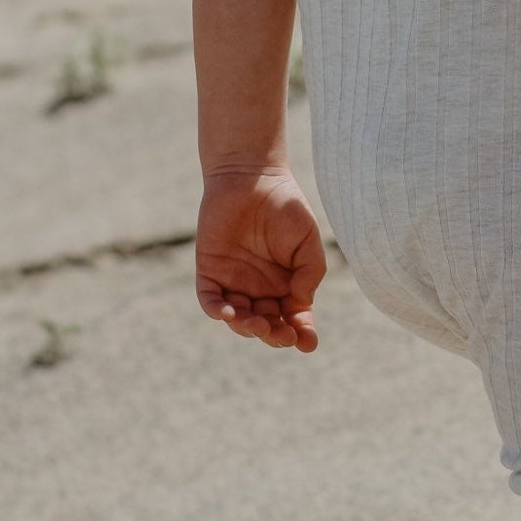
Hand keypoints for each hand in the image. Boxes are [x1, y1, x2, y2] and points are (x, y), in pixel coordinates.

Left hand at [196, 167, 326, 349]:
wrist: (252, 177)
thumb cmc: (285, 206)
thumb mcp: (308, 240)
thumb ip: (310, 272)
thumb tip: (300, 303)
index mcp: (286, 285)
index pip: (294, 318)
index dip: (302, 334)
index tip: (308, 344)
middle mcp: (260, 289)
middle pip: (267, 325)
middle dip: (275, 335)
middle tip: (281, 334)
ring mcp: (234, 282)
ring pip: (239, 319)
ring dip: (248, 328)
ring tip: (258, 324)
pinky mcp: (210, 271)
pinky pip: (211, 300)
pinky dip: (218, 311)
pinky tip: (230, 314)